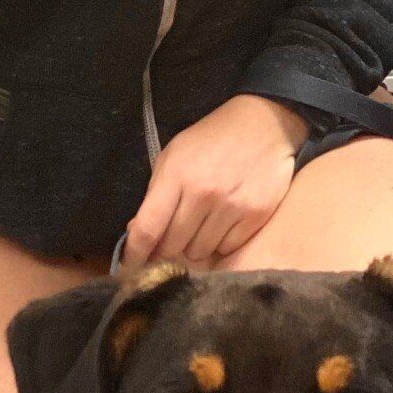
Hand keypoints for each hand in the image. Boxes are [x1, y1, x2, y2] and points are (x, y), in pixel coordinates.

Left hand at [119, 94, 308, 270]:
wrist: (264, 124)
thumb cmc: (211, 140)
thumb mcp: (174, 156)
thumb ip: (155, 195)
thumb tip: (136, 234)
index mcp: (176, 175)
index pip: (148, 228)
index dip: (134, 254)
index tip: (128, 268)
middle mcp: (203, 193)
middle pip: (172, 246)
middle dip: (167, 246)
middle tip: (173, 235)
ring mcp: (231, 206)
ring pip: (199, 252)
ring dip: (196, 244)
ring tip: (203, 222)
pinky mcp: (255, 215)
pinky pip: (227, 248)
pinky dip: (222, 241)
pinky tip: (225, 220)